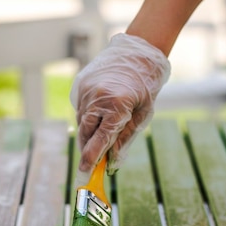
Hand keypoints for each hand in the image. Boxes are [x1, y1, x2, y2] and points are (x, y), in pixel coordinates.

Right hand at [70, 33, 170, 173]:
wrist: (138, 52)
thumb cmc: (145, 85)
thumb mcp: (142, 115)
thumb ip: (125, 139)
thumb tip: (112, 162)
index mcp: (117, 106)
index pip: (100, 140)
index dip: (92, 159)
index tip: (84, 173)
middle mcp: (97, 98)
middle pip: (86, 133)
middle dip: (87, 149)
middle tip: (90, 162)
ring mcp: (86, 90)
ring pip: (81, 122)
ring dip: (87, 134)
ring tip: (98, 137)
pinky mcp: (80, 85)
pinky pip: (80, 109)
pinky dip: (87, 118)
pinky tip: (97, 117)